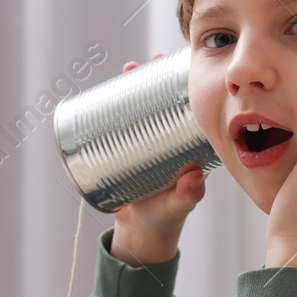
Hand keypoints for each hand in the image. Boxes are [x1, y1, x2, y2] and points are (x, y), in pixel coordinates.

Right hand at [109, 53, 209, 266]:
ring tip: (127, 70)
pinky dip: (110, 107)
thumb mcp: (178, 206)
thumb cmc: (167, 218)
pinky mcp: (123, 150)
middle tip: (147, 64)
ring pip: (139, 108)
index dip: (184, 87)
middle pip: (161, 101)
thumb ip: (187, 195)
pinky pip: (118, 124)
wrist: (142, 232)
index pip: (187, 109)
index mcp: (187, 147)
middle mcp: (167, 139)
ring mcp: (145, 142)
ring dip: (132, 86)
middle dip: (154, 78)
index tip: (179, 69)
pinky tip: (103, 93)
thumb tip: (193, 179)